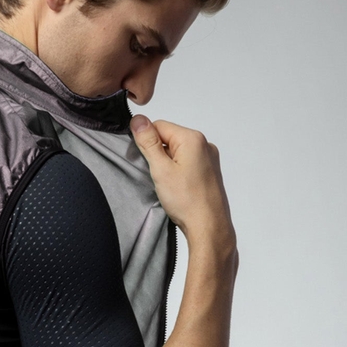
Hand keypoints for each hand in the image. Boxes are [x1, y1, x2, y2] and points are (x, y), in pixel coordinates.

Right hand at [130, 115, 234, 247]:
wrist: (208, 225)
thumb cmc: (187, 201)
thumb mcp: (160, 169)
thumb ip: (148, 143)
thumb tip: (138, 120)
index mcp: (192, 139)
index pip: (159, 125)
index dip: (145, 140)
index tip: (141, 158)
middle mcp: (204, 144)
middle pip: (169, 137)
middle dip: (156, 153)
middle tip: (154, 174)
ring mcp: (208, 158)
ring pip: (177, 151)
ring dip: (166, 163)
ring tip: (166, 183)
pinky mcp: (209, 171)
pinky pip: (187, 162)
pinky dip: (177, 170)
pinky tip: (175, 186)